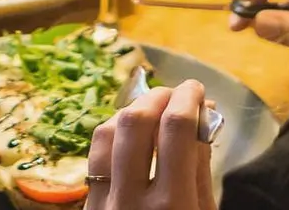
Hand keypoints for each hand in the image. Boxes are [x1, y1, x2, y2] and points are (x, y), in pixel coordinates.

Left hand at [85, 80, 215, 209]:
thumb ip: (201, 172)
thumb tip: (201, 118)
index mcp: (171, 204)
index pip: (175, 129)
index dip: (187, 99)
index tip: (195, 89)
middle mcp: (130, 198)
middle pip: (134, 122)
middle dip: (157, 97)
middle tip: (175, 94)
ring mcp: (101, 202)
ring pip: (105, 134)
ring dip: (129, 112)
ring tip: (152, 110)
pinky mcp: (87, 205)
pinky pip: (94, 157)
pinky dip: (113, 135)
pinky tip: (129, 135)